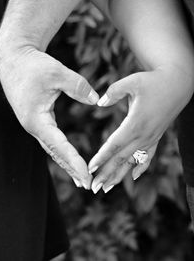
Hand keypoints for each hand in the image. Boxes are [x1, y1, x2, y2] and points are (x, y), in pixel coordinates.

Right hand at [0, 48, 98, 188]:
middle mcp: (34, 126)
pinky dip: (61, 152)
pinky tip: (69, 158)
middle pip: (55, 153)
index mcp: (37, 119)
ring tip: (80, 178)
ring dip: (66, 164)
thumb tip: (96, 101)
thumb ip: (78, 87)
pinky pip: (50, 141)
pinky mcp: (37, 120)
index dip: (74, 161)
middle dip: (71, 169)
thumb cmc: (33, 65)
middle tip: (87, 184)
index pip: (59, 146)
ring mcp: (34, 124)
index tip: (87, 175)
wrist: (13, 58)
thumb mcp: (57, 73)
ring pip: (52, 149)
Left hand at [89, 66, 191, 192]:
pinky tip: (134, 177)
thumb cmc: (153, 81)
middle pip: (121, 159)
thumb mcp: (132, 81)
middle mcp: (144, 135)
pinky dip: (140, 168)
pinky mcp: (156, 137)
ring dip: (119, 176)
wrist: (178, 83)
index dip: (101, 158)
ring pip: (133, 162)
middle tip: (94, 188)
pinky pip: (148, 157)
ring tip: (107, 188)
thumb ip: (113, 92)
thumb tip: (99, 103)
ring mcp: (151, 138)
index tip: (90, 169)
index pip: (114, 145)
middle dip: (106, 174)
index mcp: (135, 123)